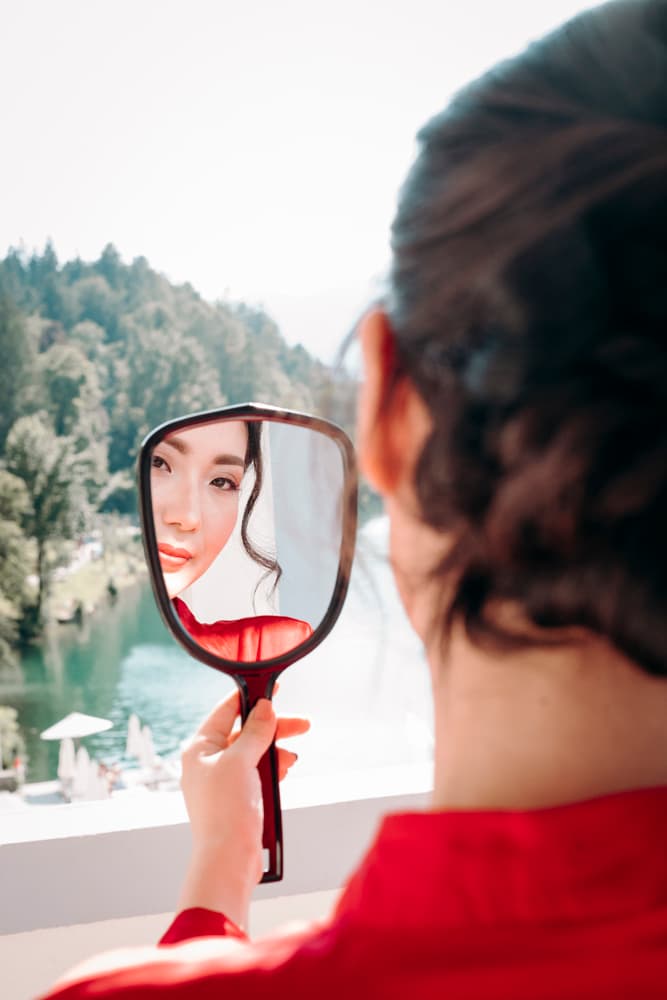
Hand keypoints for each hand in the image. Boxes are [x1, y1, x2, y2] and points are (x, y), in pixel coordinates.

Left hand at [177, 690, 309, 927]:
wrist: (228, 860)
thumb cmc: (226, 811)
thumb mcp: (241, 761)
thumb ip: (255, 732)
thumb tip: (265, 708)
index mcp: (199, 748)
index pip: (226, 711)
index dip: (250, 698)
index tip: (273, 690)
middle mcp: (208, 762)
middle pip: (244, 733)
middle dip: (272, 728)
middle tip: (301, 724)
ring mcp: (221, 781)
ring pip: (253, 753)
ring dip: (274, 751)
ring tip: (291, 757)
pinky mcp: (236, 799)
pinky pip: (257, 773)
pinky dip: (272, 769)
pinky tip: (285, 770)